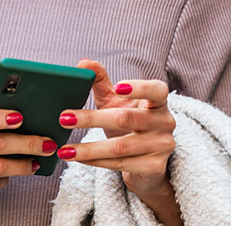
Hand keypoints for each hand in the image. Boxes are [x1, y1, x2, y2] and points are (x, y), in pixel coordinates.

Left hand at [56, 59, 176, 197]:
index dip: (139, 88)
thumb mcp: (116, 102)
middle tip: (65, 118)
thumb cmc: (129, 125)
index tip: (117, 87)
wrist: (145, 163)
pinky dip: (96, 162)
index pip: (157, 90)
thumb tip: (83, 63)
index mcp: (159, 102)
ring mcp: (162, 146)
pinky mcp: (154, 167)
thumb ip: (101, 82)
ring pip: (120, 147)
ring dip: (89, 148)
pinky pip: (120, 164)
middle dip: (93, 119)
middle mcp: (165, 122)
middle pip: (127, 118)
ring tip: (64, 149)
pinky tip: (79, 159)